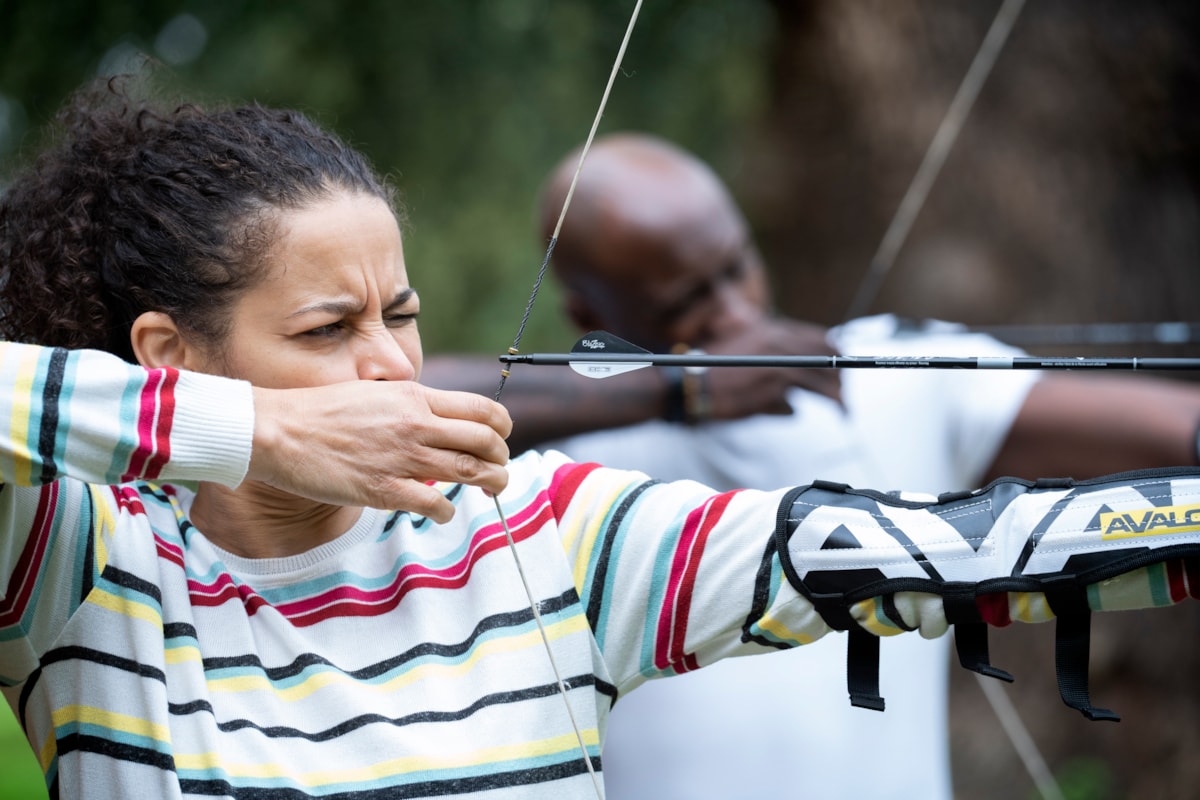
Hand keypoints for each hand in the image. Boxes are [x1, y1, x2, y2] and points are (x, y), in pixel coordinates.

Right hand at [248, 381, 511, 521]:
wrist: (278, 430)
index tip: (501, 438)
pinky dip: (448, 511)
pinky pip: (435, 504)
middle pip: (485, 442)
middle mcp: (416, 425)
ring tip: (492, 489)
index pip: (482, 409)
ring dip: (491, 483)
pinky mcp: (383, 490)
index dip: (502, 427)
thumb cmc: (320, 411)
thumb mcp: (375, 392)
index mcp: (415, 397)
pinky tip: (443, 512)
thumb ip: (409, 405)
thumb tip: (436, 421)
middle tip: (499, 468)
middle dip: (501, 458)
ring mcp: (402, 458)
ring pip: (470, 472)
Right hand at [702, 317, 841, 417]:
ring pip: (823, 384)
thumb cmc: (713, 370)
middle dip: (842, 377)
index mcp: (774, 329)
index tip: (842, 368)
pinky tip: (800, 417)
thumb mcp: (746, 350)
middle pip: (829, 358)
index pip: (821, 337)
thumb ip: (774, 358)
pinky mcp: (774, 390)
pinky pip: (796, 405)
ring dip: (837, 399)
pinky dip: (800, 412)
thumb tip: (796, 376)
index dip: (836, 354)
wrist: (690, 384)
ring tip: (844, 411)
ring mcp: (780, 365)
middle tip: (845, 392)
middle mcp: (781, 343)